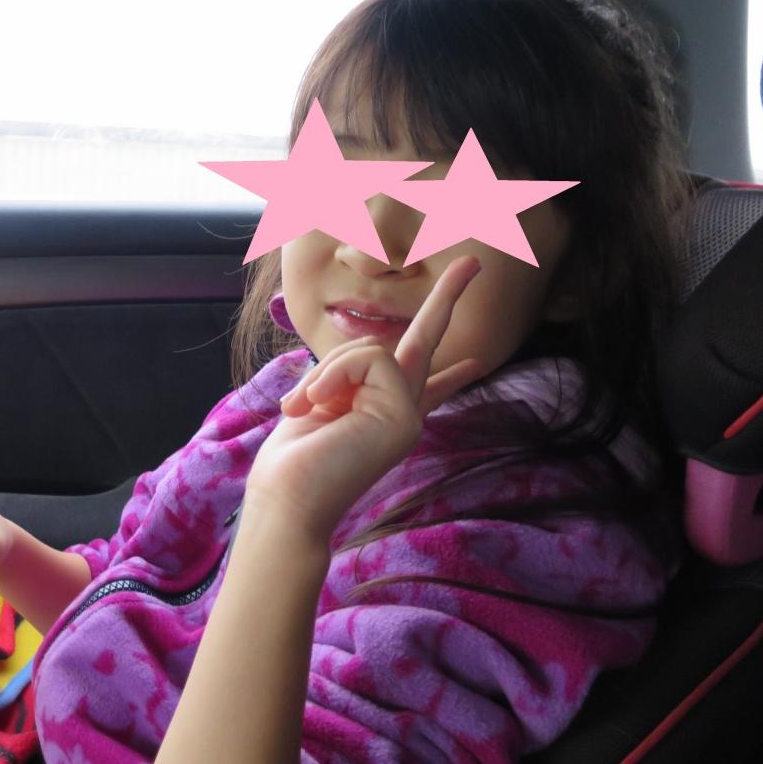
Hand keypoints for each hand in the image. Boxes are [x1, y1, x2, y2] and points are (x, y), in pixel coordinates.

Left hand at [244, 256, 486, 537]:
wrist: (287, 501)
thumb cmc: (292, 462)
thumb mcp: (318, 403)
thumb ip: (344, 377)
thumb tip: (358, 359)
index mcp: (381, 414)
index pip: (425, 387)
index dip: (452, 374)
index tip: (475, 363)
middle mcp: (404, 414)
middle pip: (429, 344)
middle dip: (448, 297)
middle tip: (474, 262)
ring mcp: (410, 416)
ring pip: (372, 348)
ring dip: (327, 371)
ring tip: (306, 407)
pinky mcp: (406, 417)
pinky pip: (369, 359)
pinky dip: (334, 375)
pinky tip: (320, 406)